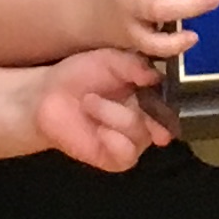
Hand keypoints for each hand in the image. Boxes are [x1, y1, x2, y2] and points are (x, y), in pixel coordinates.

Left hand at [30, 47, 164, 171]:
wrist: (47, 96)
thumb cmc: (79, 75)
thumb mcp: (109, 60)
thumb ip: (134, 65)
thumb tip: (156, 76)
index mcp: (148, 96)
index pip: (170, 101)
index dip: (169, 97)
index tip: (158, 87)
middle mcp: (144, 120)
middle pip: (163, 121)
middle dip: (148, 110)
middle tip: (131, 96)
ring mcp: (131, 141)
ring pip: (141, 134)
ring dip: (115, 115)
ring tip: (89, 102)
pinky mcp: (114, 159)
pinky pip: (127, 153)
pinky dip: (113, 138)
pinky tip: (99, 129)